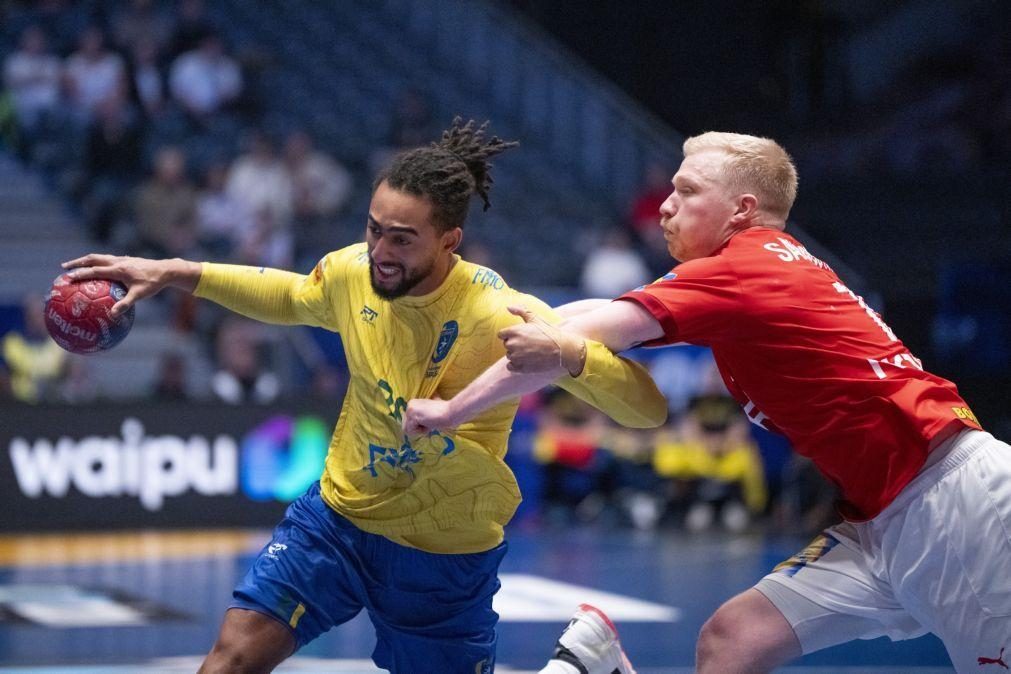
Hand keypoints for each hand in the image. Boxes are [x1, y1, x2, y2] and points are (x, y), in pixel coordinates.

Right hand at [61, 254, 199, 318]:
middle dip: (77, 263)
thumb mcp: (139, 295)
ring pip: (99, 257)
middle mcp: (118, 261)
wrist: (166, 270)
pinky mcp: (126, 259)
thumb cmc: (153, 284)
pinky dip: (98, 262)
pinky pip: (107, 259)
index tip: (67, 277)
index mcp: (118, 269)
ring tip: (76, 266)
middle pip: (92, 259)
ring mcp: (122, 259)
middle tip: (64, 268)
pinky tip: (96, 270)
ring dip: (86, 260)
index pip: (94, 271)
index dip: (80, 274)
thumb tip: (112, 315)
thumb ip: (125, 304)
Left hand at [403, 397, 455, 435]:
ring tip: (430, 423)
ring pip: (407, 429)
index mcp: (412, 403)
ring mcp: (410, 409)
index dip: (420, 425)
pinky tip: (430, 423)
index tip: (430, 419)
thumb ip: (423, 414)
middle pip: (406, 426)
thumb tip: (420, 422)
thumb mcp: (430, 411)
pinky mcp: (412, 415)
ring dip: (420, 430)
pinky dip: (421, 431)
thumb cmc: (444, 412)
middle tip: (430, 422)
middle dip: (418, 428)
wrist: (450, 413)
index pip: (409, 422)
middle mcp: (409, 404)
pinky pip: (411, 431)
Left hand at [498, 306, 584, 374]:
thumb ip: (521, 311)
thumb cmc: (549, 333)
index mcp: (514, 331)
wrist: (562, 349)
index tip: (521, 336)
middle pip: (506, 345)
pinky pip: (510, 367)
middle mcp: (513, 344)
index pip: (501, 334)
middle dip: (514, 344)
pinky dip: (516, 365)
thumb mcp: (535, 318)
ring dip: (517, 354)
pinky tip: (526, 361)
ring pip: (509, 356)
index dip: (510, 335)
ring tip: (531, 352)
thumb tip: (508, 307)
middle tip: (529, 344)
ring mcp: (516, 357)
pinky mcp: (521, 368)